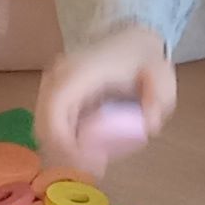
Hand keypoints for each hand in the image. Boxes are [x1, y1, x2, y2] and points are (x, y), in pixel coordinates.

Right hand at [39, 28, 173, 165]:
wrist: (131, 38)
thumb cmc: (144, 59)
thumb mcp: (161, 76)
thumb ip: (159, 98)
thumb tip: (149, 124)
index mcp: (80, 71)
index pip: (54, 110)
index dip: (64, 142)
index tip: (90, 161)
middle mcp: (58, 76)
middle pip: (43, 125)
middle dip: (65, 153)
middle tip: (97, 167)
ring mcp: (52, 83)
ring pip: (43, 127)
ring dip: (64, 148)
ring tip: (95, 160)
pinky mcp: (54, 92)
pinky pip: (51, 123)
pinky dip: (65, 140)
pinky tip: (89, 147)